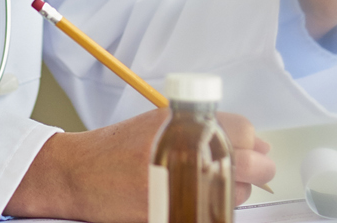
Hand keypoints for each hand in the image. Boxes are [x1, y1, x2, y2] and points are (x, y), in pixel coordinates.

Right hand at [5, 109, 275, 220]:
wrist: (81, 173)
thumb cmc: (116, 148)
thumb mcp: (160, 124)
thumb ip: (200, 128)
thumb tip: (246, 141)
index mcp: (184, 123)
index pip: (245, 131)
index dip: (252, 143)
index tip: (251, 149)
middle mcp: (186, 151)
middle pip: (251, 164)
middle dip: (256, 169)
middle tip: (248, 172)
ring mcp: (183, 185)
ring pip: (237, 194)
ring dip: (233, 191)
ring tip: (207, 185)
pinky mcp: (177, 212)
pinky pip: (214, 214)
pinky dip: (211, 210)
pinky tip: (194, 201)